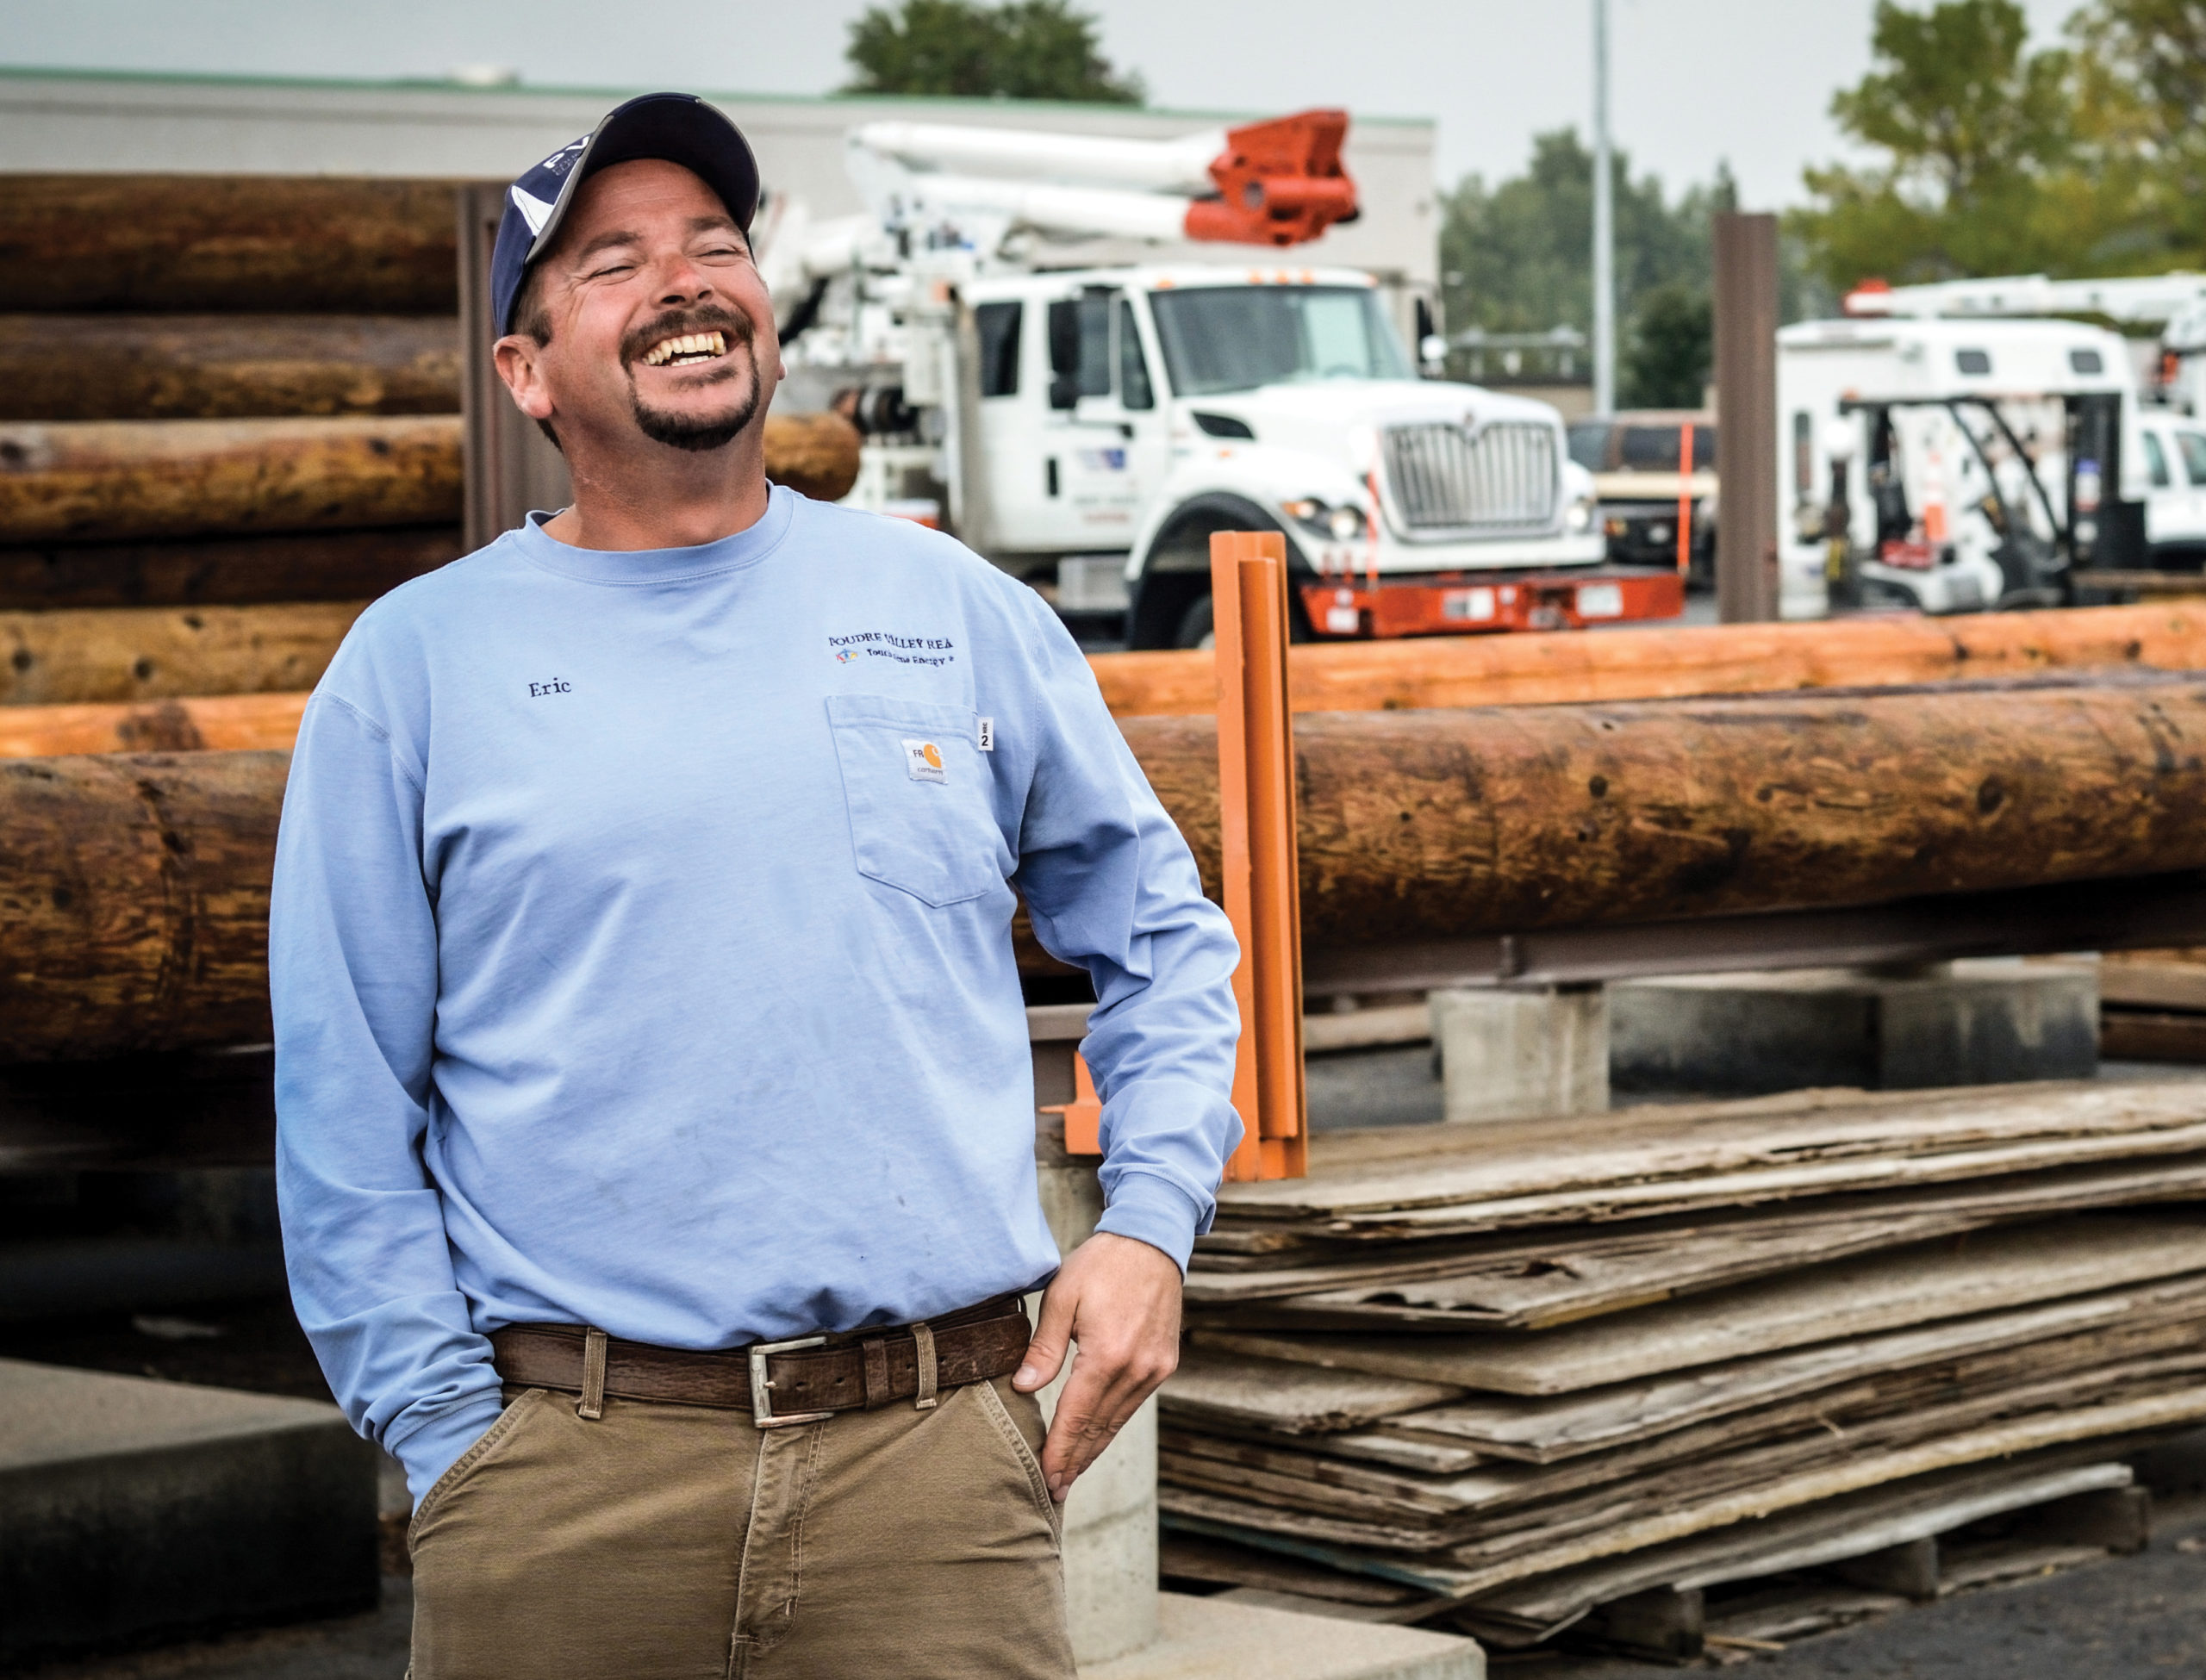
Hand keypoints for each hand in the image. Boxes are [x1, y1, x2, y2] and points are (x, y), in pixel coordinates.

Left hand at [1012, 1231, 1181, 1502]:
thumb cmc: (1101, 1264)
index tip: (1045, 1479)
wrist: (1152, 1242)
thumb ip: (1044, 1348)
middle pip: (1099, 1428)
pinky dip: (1112, 1426)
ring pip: (1117, 1421)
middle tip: (1054, 1492)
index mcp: (1108, 1355)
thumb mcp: (1062, 1297)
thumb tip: (1023, 1388)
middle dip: (1074, 1462)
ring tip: (1070, 1474)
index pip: (1077, 1417)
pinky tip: (1096, 1439)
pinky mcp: (1163, 1364)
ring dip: (1093, 1450)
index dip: (1059, 1451)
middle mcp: (1137, 1369)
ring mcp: (1155, 1369)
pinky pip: (1132, 1405)